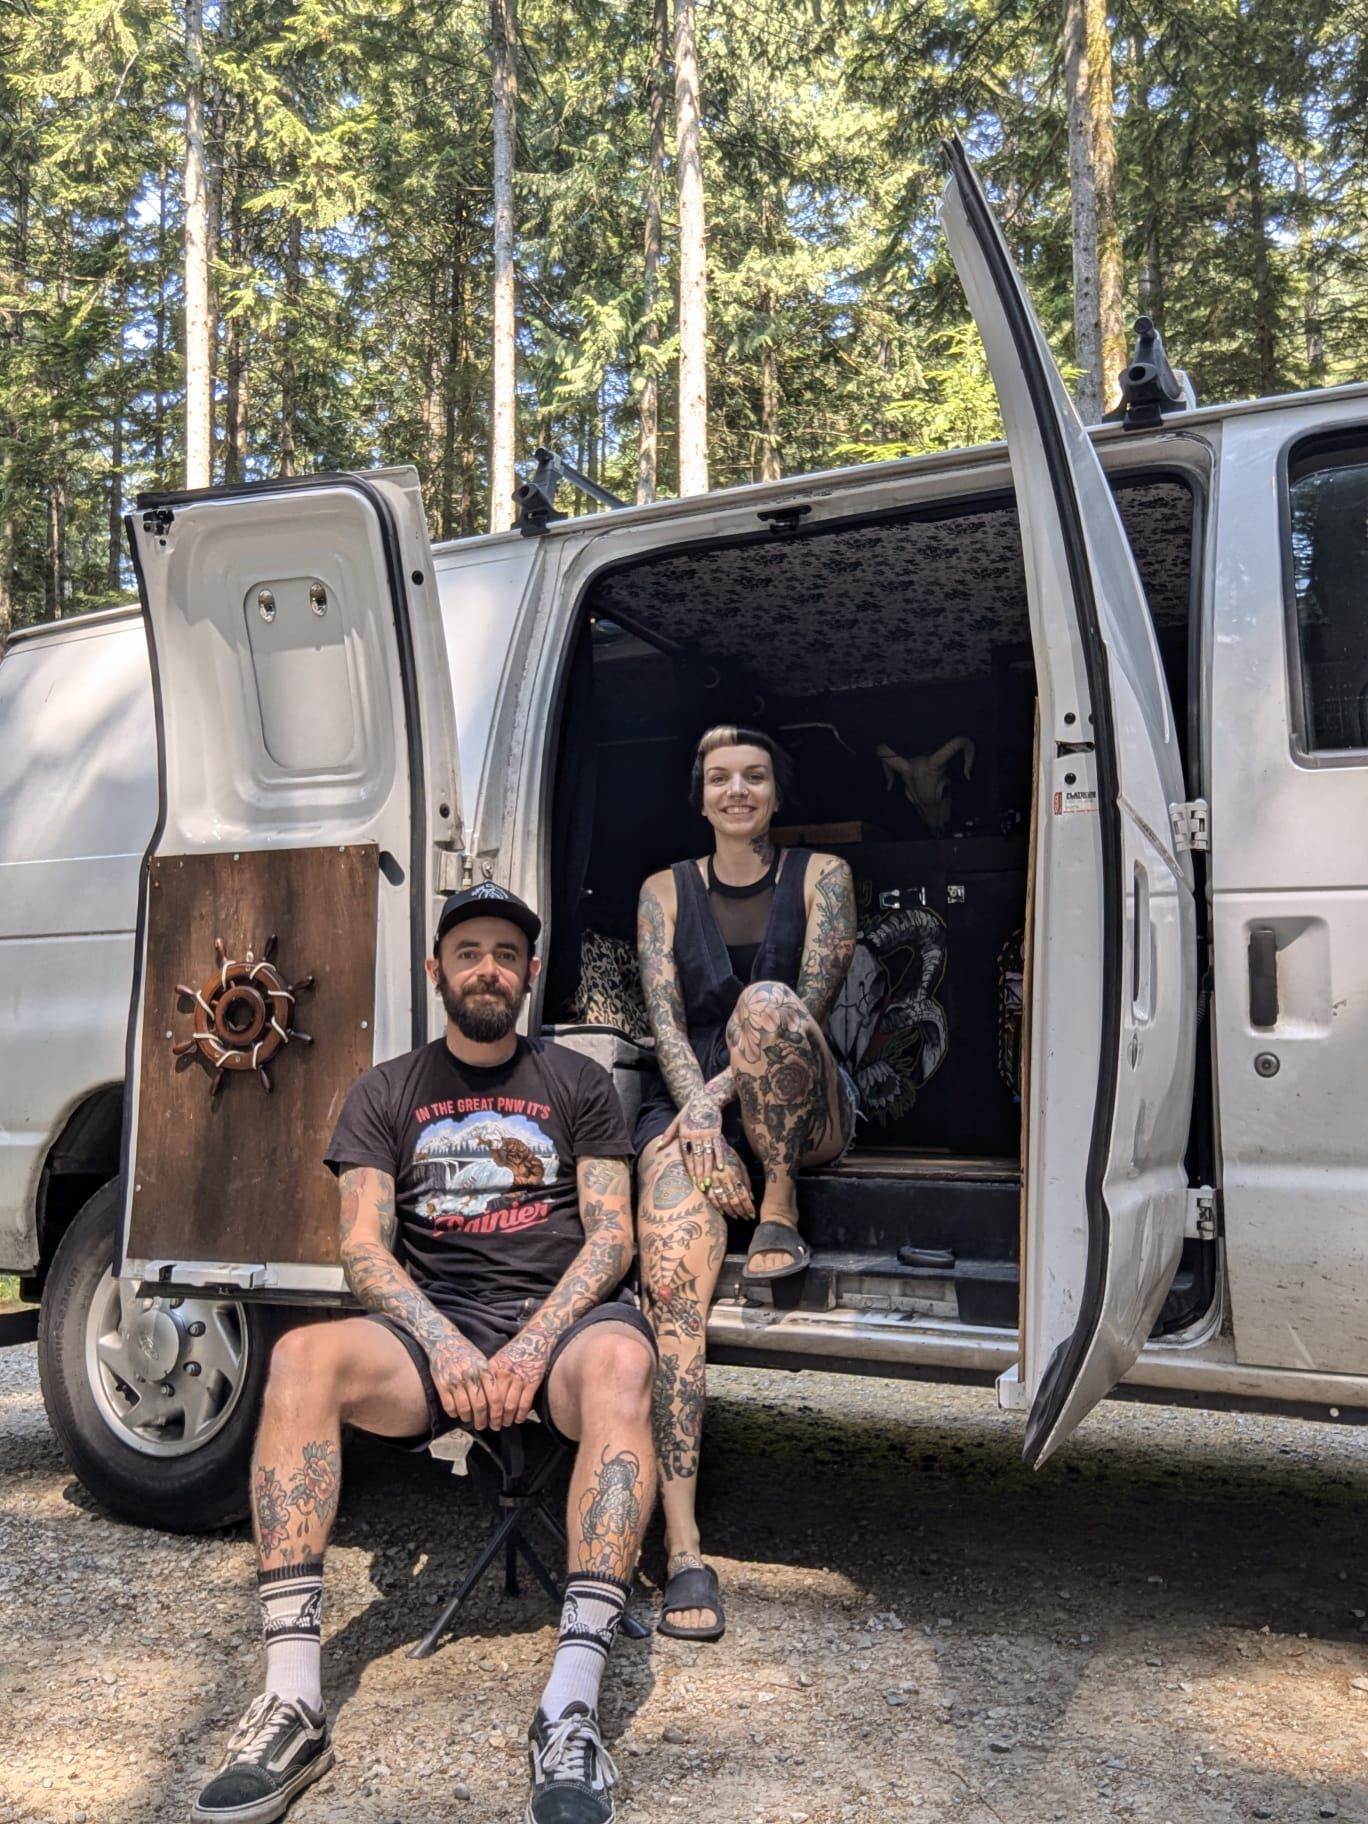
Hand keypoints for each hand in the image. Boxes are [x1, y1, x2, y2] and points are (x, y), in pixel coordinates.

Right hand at [427, 1333, 497, 1429]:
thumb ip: (488, 1379)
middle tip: (483, 1426)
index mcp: (484, 1370)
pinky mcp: (442, 1384)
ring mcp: (455, 1380)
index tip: (497, 1421)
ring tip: (469, 1420)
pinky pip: (449, 1406)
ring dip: (468, 1418)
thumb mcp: (482, 1361)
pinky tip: (456, 1413)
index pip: (495, 1397)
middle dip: (483, 1420)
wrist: (444, 1341)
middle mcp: (471, 1376)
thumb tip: (497, 1401)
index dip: (497, 1413)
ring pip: (465, 1408)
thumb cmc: (466, 1352)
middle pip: (480, 1406)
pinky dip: (454, 1413)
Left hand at [485, 1328, 549, 1428]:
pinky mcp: (532, 1381)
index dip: (482, 1411)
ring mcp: (519, 1378)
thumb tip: (482, 1397)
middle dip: (494, 1419)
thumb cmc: (515, 1351)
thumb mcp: (498, 1360)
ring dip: (507, 1419)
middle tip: (493, 1427)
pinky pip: (524, 1403)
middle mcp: (504, 1374)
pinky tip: (519, 1419)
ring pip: (509, 1406)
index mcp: (492, 1369)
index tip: (481, 1419)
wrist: (535, 1338)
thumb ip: (490, 1376)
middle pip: (495, 1404)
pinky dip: (521, 1415)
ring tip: (505, 1424)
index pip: (484, 1395)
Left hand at [663, 1097, 752, 1218]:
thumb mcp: (676, 1121)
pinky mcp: (716, 1131)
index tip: (691, 1182)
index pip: (686, 1156)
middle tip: (700, 1188)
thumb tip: (658, 1148)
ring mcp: (706, 1134)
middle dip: (698, 1174)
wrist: (705, 1098)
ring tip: (708, 1182)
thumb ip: (668, 1134)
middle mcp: (695, 1135)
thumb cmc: (689, 1111)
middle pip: (697, 1158)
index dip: (689, 1170)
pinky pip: (718, 1147)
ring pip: (707, 1155)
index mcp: (684, 1134)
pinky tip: (720, 1168)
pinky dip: (720, 1158)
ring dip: (707, 1170)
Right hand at [699, 1136, 753, 1219]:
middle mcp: (723, 1179)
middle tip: (746, 1218)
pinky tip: (723, 1213)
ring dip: (731, 1211)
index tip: (753, 1215)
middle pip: (734, 1200)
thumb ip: (746, 1180)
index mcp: (734, 1173)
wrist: (710, 1144)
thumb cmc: (728, 1154)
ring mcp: (712, 1181)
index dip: (748, 1207)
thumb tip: (751, 1197)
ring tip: (737, 1217)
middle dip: (741, 1211)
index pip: (743, 1195)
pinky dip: (718, 1207)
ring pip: (723, 1201)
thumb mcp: (740, 1164)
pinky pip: (711, 1198)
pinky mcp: (704, 1182)